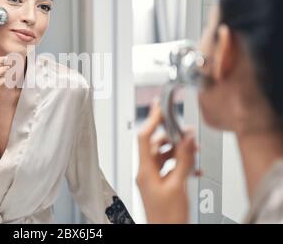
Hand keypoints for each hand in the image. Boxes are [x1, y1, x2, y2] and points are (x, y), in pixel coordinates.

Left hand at [136, 102, 198, 223]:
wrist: (165, 231)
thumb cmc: (167, 217)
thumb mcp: (178, 185)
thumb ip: (183, 160)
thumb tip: (186, 138)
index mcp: (144, 170)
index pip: (144, 137)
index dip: (152, 120)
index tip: (159, 106)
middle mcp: (145, 172)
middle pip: (155, 145)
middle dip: (172, 137)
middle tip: (186, 132)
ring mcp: (152, 178)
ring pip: (164, 156)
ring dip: (178, 151)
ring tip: (192, 150)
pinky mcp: (159, 185)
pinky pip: (169, 167)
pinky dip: (180, 164)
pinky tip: (192, 168)